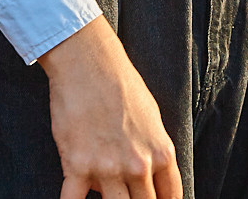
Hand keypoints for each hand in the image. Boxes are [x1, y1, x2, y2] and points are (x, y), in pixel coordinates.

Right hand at [41, 20, 180, 198]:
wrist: (88, 62)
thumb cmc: (120, 82)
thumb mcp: (151, 117)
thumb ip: (151, 150)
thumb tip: (141, 174)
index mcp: (161, 153)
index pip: (170, 197)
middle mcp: (137, 166)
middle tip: (130, 197)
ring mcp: (107, 169)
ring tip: (106, 194)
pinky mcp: (77, 166)